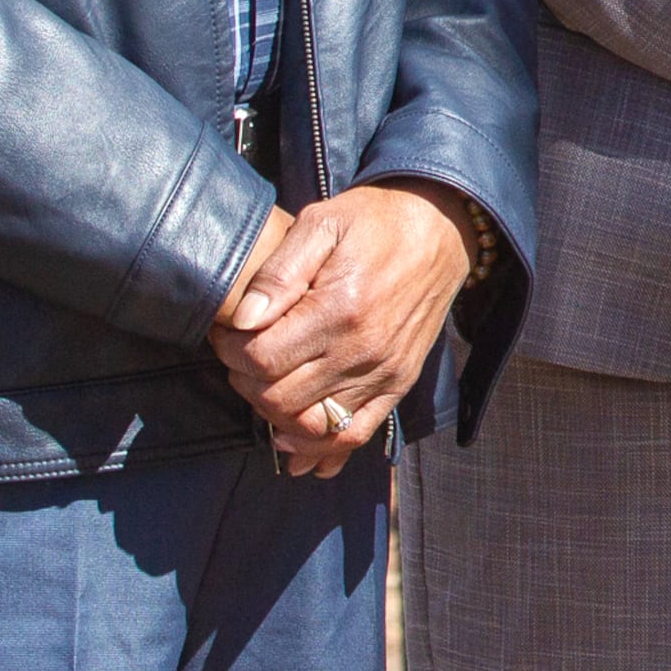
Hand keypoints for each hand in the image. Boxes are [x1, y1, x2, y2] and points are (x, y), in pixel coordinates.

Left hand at [212, 180, 480, 476]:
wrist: (443, 229)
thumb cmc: (376, 222)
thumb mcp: (322, 223)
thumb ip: (279, 271)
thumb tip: (243, 319)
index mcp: (340, 309)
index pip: (262, 359)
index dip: (230, 350)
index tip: (228, 332)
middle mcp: (363, 350)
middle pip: (279, 398)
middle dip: (245, 381)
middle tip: (241, 354)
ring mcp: (384, 372)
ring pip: (310, 424)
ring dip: (274, 412)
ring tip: (265, 382)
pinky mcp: (398, 383)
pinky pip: (355, 434)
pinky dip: (321, 449)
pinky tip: (295, 443)